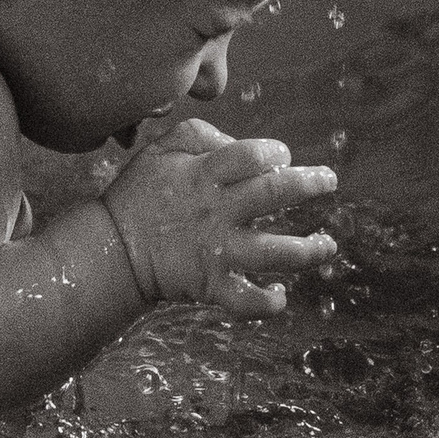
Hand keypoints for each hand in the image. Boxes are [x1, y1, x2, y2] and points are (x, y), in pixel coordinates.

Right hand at [102, 118, 338, 315]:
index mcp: (203, 175)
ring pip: (274, 251)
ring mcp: (216, 250)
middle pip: (274, 194)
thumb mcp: (159, 149)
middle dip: (310, 185)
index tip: (281, 158)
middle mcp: (216, 211)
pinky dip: (268, 302)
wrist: (110, 250)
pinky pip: (246, 300)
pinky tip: (280, 293)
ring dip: (309, 250)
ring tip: (328, 245)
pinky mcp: (210, 284)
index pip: (252, 155)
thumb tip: (236, 142)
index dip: (275, 152)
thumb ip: (199, 135)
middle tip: (329, 181)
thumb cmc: (139, 195)